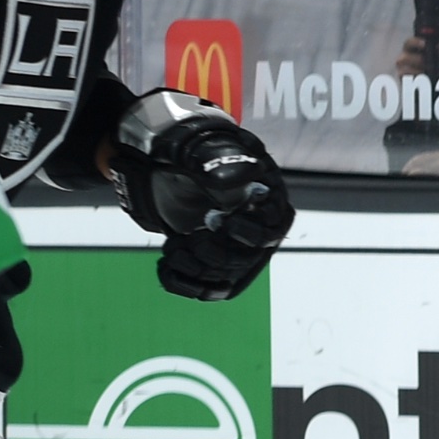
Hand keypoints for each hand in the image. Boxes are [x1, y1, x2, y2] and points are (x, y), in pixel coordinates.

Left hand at [112, 92, 294, 302]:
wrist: (173, 169)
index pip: (273, 225)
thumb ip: (218, 161)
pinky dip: (183, 282)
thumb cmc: (196, 156)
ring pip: (226, 276)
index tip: (219, 219)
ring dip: (195, 266)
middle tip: (192, 235)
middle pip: (248, 258)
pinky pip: (206, 288)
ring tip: (174, 245)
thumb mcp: (202, 150)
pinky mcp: (215, 266)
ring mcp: (237, 251)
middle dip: (215, 251)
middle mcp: (258, 230)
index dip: (248, 230)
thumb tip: (235, 179)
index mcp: (266, 200)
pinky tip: (166, 264)